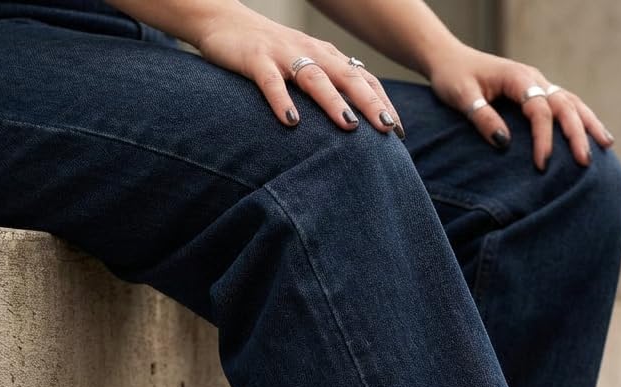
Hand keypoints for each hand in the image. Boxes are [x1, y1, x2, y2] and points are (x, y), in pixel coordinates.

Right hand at [193, 3, 402, 134]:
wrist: (222, 19)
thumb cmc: (270, 53)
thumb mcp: (304, 67)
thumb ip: (328, 87)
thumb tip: (355, 124)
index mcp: (326, 56)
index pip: (362, 78)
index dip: (382, 102)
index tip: (399, 132)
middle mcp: (311, 52)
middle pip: (347, 77)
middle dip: (370, 103)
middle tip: (388, 129)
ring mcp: (283, 54)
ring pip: (314, 77)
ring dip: (333, 101)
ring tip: (350, 125)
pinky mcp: (255, 59)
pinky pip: (270, 81)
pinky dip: (282, 100)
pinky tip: (291, 123)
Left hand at [427, 42, 614, 169]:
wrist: (450, 60)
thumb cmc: (453, 78)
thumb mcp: (461, 97)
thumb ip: (482, 118)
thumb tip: (504, 142)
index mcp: (517, 77)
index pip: (539, 110)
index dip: (544, 138)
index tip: (542, 165)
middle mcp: (533, 78)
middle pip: (564, 105)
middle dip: (577, 134)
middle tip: (586, 162)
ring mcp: (538, 84)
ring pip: (572, 102)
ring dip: (589, 124)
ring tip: (607, 145)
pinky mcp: (537, 92)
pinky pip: (566, 104)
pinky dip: (582, 119)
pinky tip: (594, 134)